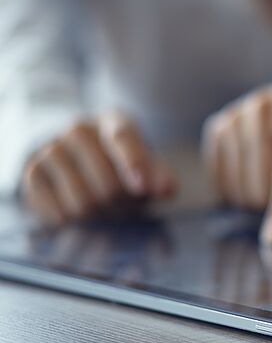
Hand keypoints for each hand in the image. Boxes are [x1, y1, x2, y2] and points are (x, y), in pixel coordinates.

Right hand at [21, 112, 175, 223]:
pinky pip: (56, 209)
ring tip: (103, 208)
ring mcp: (52, 148)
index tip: (143, 188)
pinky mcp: (32, 170)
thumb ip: (159, 176)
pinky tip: (77, 211)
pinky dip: (71, 219)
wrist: (71, 154)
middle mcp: (80, 130)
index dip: (134, 164)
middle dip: (121, 204)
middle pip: (106, 182)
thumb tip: (168, 190)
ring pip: (82, 201)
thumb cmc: (118, 162)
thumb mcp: (143, 164)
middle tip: (126, 206)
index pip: (122, 138)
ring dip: (98, 215)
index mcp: (113, 122)